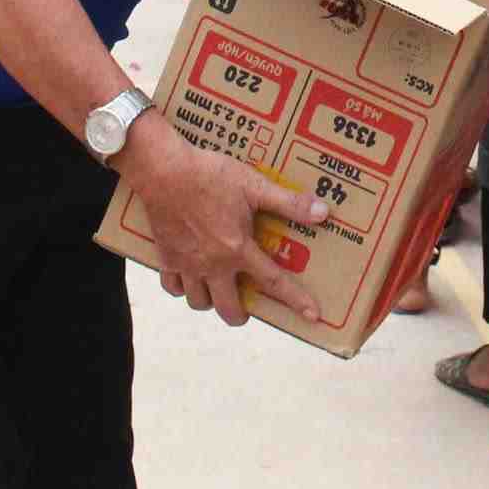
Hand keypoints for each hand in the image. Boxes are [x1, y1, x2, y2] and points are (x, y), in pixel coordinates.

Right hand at [121, 125, 329, 328]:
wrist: (164, 172)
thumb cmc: (210, 175)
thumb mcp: (254, 185)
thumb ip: (289, 203)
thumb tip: (323, 213)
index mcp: (237, 249)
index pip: (273, 282)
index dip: (296, 300)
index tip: (313, 316)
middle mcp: (213, 264)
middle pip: (228, 309)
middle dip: (240, 314)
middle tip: (246, 306)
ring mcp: (187, 264)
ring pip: (199, 302)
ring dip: (211, 301)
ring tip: (219, 288)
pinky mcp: (165, 258)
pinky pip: (173, 288)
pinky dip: (182, 288)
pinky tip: (191, 276)